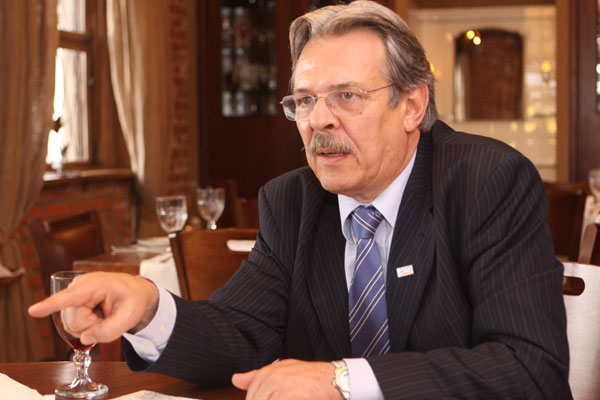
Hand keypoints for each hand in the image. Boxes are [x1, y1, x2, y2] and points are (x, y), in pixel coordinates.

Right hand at [28, 272, 158, 344]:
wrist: (135, 294)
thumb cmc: (134, 300)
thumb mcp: (130, 317)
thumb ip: (110, 330)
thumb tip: (85, 338)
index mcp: (97, 284)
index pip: (71, 296)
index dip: (51, 305)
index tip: (33, 310)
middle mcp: (80, 287)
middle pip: (74, 321)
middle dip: (92, 326)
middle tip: (108, 317)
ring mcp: (73, 294)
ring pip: (72, 325)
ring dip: (89, 326)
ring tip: (103, 314)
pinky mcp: (71, 303)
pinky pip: (72, 325)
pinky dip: (86, 326)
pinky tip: (96, 316)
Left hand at [232, 359, 341, 399]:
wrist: (334, 379)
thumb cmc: (309, 377)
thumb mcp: (282, 371)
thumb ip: (257, 376)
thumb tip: (235, 379)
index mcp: (265, 373)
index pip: (251, 398)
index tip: (269, 399)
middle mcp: (270, 378)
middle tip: (285, 397)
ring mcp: (279, 386)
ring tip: (290, 397)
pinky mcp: (289, 394)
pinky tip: (294, 399)